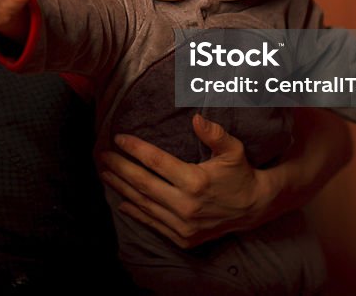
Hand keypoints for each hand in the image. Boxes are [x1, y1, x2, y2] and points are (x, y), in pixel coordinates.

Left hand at [98, 114, 274, 248]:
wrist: (254, 208)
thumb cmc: (240, 173)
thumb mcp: (233, 149)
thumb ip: (214, 133)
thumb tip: (196, 118)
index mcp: (195, 181)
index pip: (156, 161)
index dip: (134, 148)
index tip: (118, 138)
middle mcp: (186, 205)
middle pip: (142, 183)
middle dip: (119, 168)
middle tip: (102, 156)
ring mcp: (183, 225)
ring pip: (144, 204)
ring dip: (121, 189)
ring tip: (106, 174)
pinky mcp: (183, 238)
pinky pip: (153, 223)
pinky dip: (136, 213)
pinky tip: (122, 202)